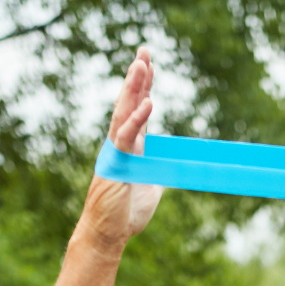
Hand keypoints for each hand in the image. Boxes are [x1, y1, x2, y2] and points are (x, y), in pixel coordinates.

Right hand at [80, 48, 164, 247]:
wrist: (109, 234)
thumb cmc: (125, 213)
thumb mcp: (151, 188)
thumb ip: (160, 171)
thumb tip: (175, 167)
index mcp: (130, 146)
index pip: (137, 109)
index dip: (143, 86)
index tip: (148, 63)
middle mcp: (120, 143)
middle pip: (129, 103)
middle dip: (137, 77)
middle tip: (143, 51)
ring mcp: (116, 152)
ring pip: (124, 113)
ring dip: (133, 88)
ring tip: (141, 64)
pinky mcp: (115, 164)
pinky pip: (126, 137)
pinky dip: (137, 119)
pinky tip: (148, 103)